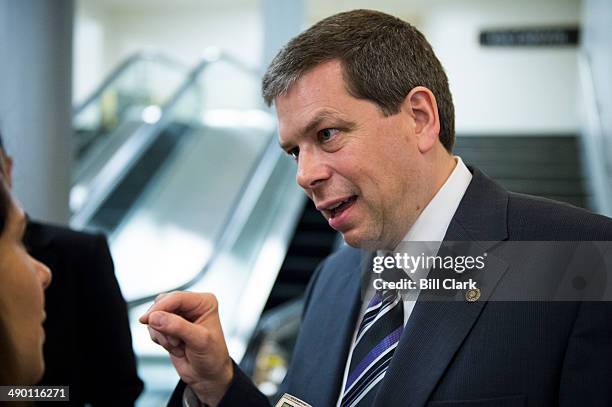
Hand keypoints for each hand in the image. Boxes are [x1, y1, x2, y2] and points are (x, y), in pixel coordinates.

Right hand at [139, 291, 232, 405]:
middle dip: (163, 324)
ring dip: (163, 335)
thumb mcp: (199, 341)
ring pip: (156, 317)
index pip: (177, 297)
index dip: (161, 307)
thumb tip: (155, 317)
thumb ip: (177, 327)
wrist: (208, 376)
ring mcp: (179, 317)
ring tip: (178, 345)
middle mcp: (191, 307)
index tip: (148, 318)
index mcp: (204, 303)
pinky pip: (153, 328)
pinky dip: (160, 340)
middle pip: (163, 304)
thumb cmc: (213, 357)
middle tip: (172, 339)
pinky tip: (175, 347)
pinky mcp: (169, 328)